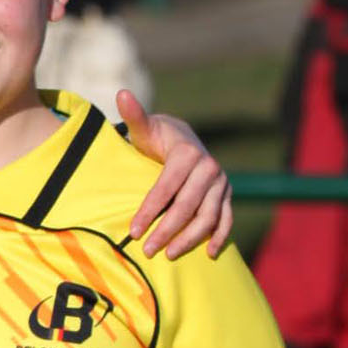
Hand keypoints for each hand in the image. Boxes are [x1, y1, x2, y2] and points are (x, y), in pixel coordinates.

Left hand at [120, 88, 232, 258]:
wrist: (182, 140)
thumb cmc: (156, 140)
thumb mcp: (144, 130)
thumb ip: (134, 116)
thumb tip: (121, 93)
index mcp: (187, 153)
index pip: (166, 187)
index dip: (150, 209)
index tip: (133, 230)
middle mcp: (209, 167)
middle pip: (188, 204)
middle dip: (167, 229)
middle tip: (148, 250)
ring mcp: (220, 182)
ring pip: (208, 215)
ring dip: (191, 238)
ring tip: (169, 255)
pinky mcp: (226, 194)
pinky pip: (226, 217)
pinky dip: (219, 235)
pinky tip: (208, 253)